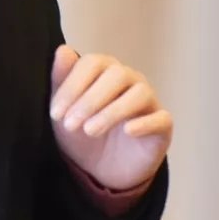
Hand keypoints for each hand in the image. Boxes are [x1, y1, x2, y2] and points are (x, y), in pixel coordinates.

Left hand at [49, 45, 171, 190]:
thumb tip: (63, 50)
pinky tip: (128, 131)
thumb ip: (61, 79)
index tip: (56, 112)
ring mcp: (148, 101)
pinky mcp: (162, 126)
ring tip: (90, 131)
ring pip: (139, 94)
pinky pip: (161, 118)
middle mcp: (129, 79)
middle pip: (116, 75)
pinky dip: (145, 123)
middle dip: (89, 100)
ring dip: (112, 111)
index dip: (72, 86)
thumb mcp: (65, 110)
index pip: (92, 63)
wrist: (101, 170)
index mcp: (104, 70)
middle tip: (70, 124)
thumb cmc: (82, 132)